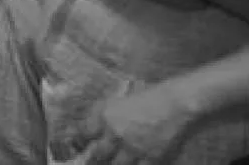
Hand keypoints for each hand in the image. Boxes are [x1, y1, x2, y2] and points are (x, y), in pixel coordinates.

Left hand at [77, 83, 199, 164]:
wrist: (176, 105)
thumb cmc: (148, 98)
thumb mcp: (117, 101)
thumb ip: (101, 115)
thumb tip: (88, 130)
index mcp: (106, 116)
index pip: (84, 134)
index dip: (80, 141)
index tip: (80, 145)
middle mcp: (116, 134)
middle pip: (98, 154)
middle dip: (95, 158)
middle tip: (95, 159)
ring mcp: (133, 148)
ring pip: (116, 164)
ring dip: (113, 163)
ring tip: (112, 161)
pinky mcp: (151, 158)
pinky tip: (133, 162)